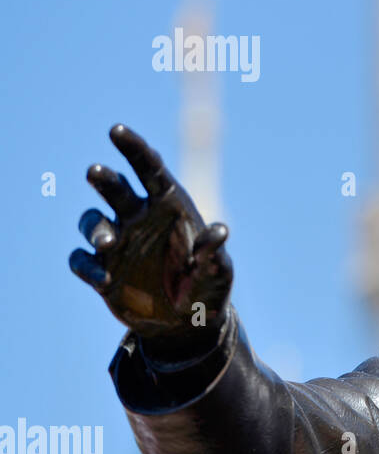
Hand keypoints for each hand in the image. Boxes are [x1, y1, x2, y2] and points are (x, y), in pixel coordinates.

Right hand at [69, 124, 232, 358]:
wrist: (187, 324)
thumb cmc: (207, 287)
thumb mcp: (218, 272)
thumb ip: (214, 254)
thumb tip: (220, 231)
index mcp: (168, 206)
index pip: (148, 168)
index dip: (132, 147)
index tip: (115, 129)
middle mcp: (138, 217)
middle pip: (115, 189)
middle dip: (104, 179)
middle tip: (96, 172)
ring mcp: (117, 242)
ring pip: (92, 220)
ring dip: (96, 227)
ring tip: (109, 242)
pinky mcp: (101, 270)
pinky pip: (82, 260)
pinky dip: (88, 266)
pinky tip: (103, 278)